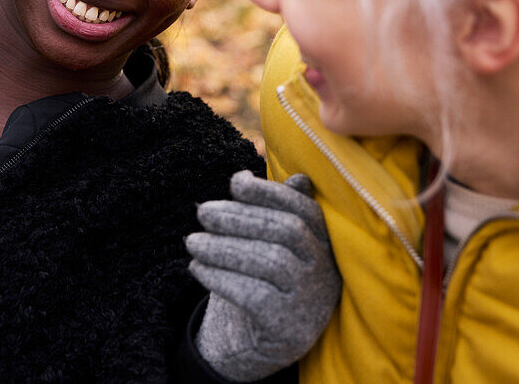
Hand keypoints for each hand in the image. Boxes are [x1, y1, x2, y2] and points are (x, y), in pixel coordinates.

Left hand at [187, 171, 339, 381]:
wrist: (261, 342)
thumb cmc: (264, 280)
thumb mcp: (272, 246)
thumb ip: (274, 212)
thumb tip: (269, 176)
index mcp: (325, 245)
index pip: (304, 210)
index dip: (270, 192)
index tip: (235, 182)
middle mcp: (325, 272)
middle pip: (286, 231)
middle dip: (241, 217)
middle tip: (202, 212)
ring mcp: (311, 301)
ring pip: (270, 261)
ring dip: (224, 247)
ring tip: (193, 242)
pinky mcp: (290, 330)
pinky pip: (254, 296)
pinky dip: (220, 278)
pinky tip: (197, 268)